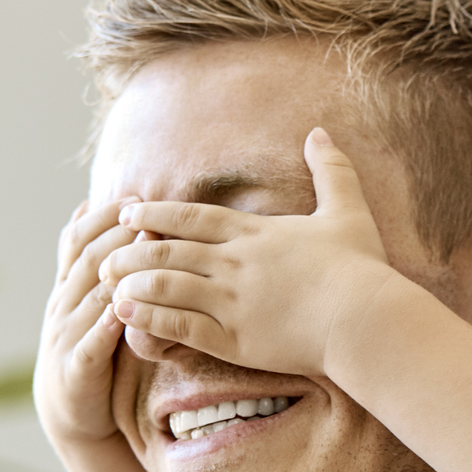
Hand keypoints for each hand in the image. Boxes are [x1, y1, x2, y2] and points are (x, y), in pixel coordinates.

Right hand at [36, 199, 139, 449]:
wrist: (72, 410)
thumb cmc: (89, 344)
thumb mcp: (87, 297)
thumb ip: (90, 258)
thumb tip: (86, 204)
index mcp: (68, 286)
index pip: (78, 241)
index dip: (103, 217)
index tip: (134, 196)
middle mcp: (63, 306)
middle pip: (87, 263)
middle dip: (115, 236)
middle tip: (145, 215)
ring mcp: (66, 337)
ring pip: (91, 299)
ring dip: (117, 276)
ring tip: (146, 255)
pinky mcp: (77, 369)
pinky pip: (91, 345)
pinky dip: (106, 328)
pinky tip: (125, 314)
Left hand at [102, 128, 398, 377]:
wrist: (367, 319)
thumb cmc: (362, 267)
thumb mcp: (349, 210)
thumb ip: (332, 170)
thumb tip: (320, 131)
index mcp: (257, 233)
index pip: (193, 217)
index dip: (156, 213)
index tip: (127, 213)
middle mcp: (236, 263)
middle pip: (168, 249)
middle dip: (131, 250)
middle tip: (105, 254)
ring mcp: (232, 302)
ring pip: (165, 285)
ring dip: (132, 283)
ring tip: (107, 284)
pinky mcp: (235, 339)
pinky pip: (179, 326)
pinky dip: (148, 318)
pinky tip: (127, 316)